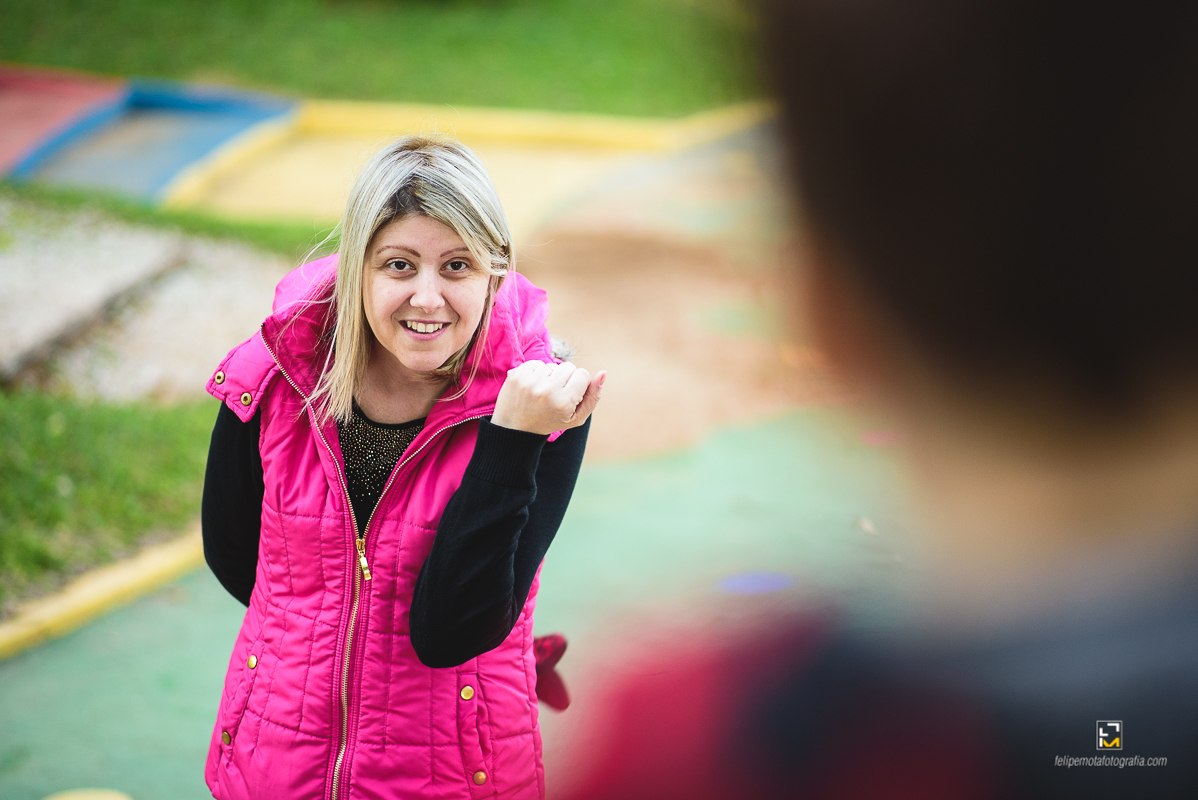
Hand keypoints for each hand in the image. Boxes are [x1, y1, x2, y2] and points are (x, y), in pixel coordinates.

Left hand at [491, 360, 605, 435]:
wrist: (514, 429)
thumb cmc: (550, 422)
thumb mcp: (576, 418)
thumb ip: (593, 397)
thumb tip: (604, 373)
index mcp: (563, 402)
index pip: (583, 374)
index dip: (578, 384)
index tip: (569, 395)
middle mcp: (546, 391)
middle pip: (568, 366)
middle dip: (564, 378)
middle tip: (554, 394)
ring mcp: (529, 382)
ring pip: (552, 365)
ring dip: (549, 376)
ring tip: (541, 393)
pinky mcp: (516, 374)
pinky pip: (536, 363)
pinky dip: (535, 373)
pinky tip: (531, 388)